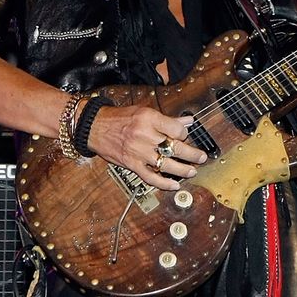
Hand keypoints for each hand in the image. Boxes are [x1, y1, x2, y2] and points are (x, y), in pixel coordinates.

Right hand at [86, 103, 207, 190]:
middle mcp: (145, 136)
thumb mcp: (145, 111)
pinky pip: (150, 177)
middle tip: (201, 157)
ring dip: (182, 170)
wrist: (95, 127)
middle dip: (192, 154)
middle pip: (174, 148)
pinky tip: (174, 185)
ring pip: (165, 164)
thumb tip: (188, 121)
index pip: (176, 130)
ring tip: (192, 171)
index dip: (184, 134)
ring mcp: (138, 152)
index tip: (185, 136)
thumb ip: (168, 119)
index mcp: (150, 119)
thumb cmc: (120, 118)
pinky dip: (163, 183)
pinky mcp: (131, 165)